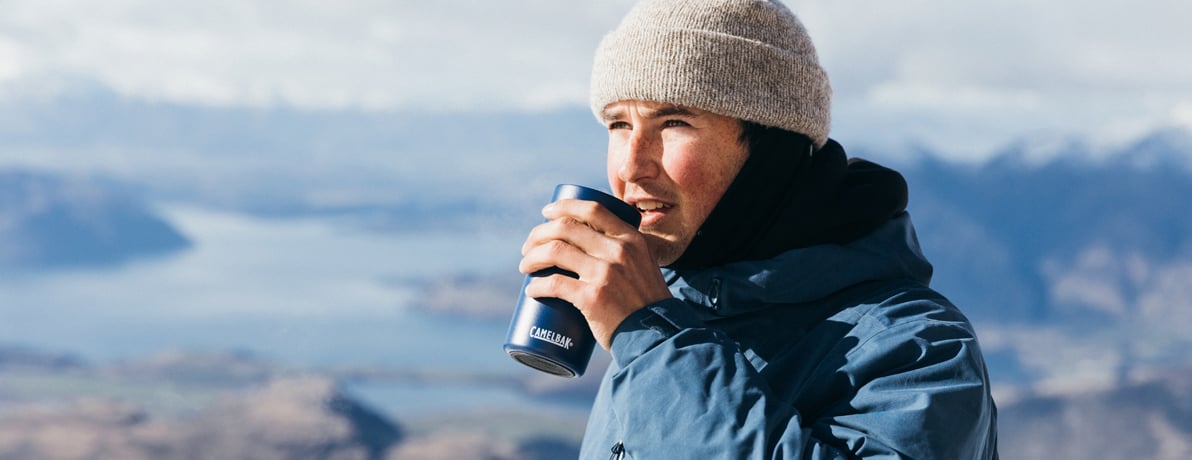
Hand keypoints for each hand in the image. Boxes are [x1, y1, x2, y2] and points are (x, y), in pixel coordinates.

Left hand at [519, 198, 672, 349]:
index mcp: (631, 238)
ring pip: (555, 251)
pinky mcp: (592, 297)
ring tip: (525, 266)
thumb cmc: (646, 303)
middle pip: (566, 228)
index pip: (593, 209)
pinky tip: (531, 290)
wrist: (658, 335)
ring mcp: (605, 273)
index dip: (564, 206)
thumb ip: (625, 252)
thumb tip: (592, 242)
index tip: (546, 212)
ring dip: (532, 257)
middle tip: (528, 247)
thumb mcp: (643, 265)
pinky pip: (555, 284)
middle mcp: (619, 251)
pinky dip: (537, 286)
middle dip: (539, 234)